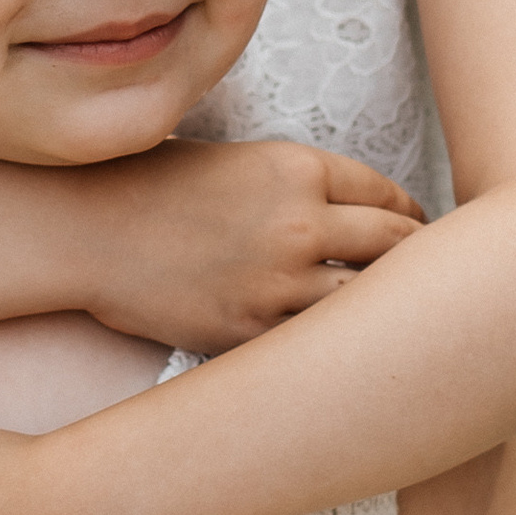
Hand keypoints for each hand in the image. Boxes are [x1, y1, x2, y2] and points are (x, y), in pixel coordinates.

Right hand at [89, 139, 420, 352]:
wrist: (88, 227)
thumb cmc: (157, 187)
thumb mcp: (241, 164)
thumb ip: (303, 187)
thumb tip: (362, 218)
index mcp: (299, 169)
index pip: (389, 196)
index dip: (411, 219)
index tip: (416, 235)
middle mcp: (300, 222)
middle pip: (397, 248)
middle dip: (419, 264)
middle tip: (427, 282)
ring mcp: (278, 281)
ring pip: (368, 303)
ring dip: (384, 312)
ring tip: (393, 322)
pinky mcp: (252, 329)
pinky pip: (316, 344)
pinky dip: (334, 346)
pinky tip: (341, 350)